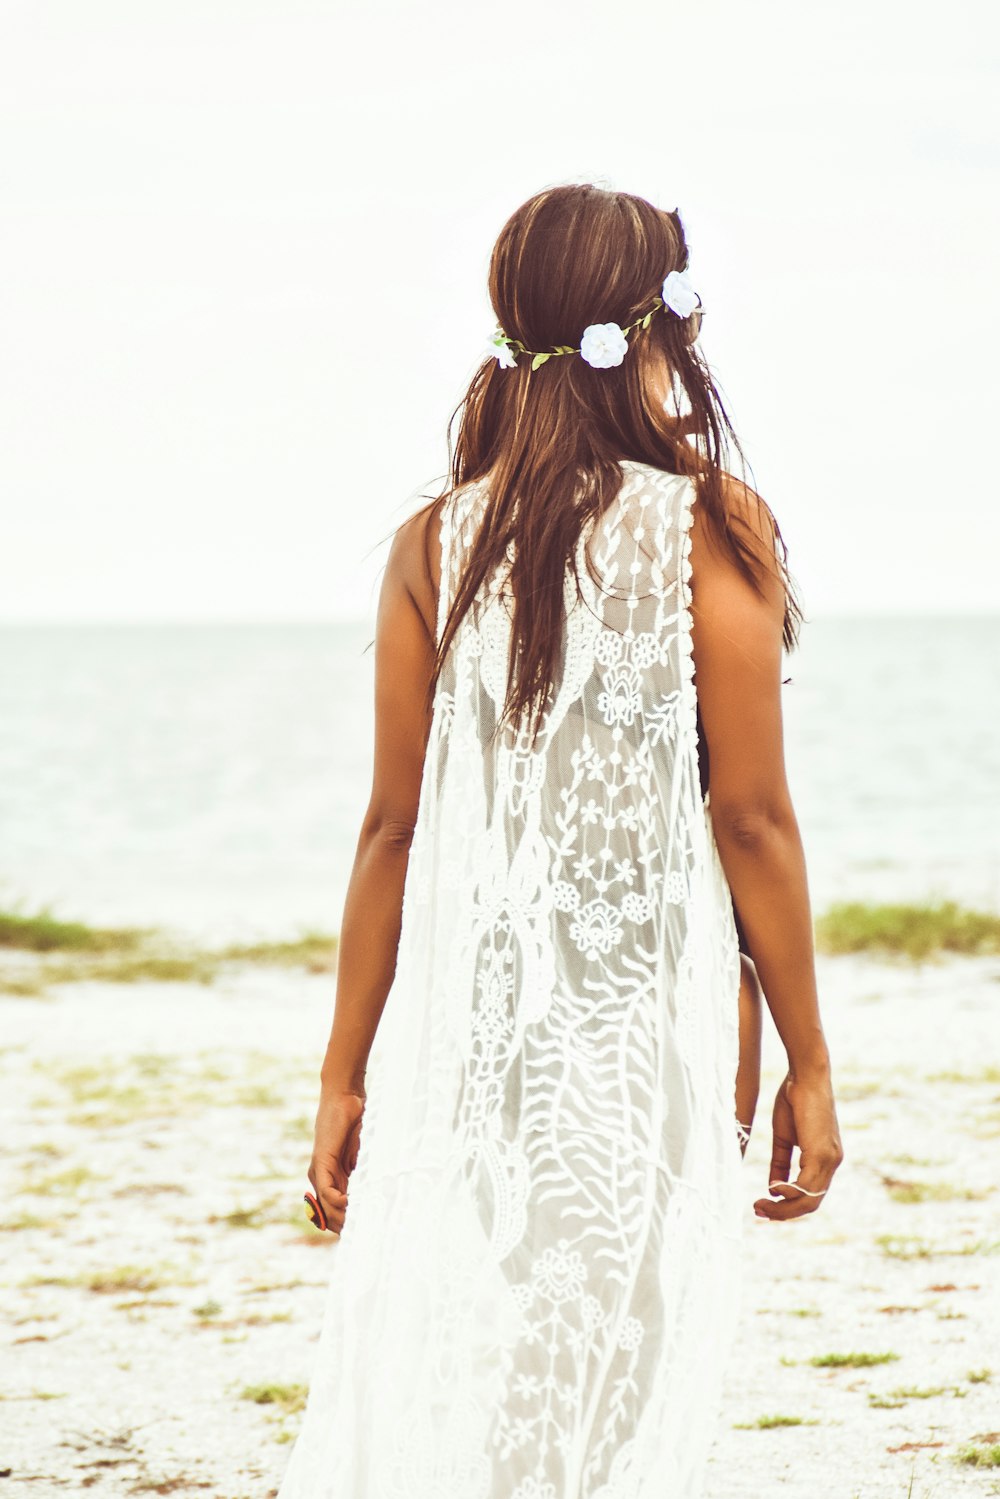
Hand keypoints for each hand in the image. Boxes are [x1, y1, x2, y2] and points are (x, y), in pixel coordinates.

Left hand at [308, 1086, 365, 1233]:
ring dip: (341, 1218)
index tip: (364, 1230)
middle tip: (365, 1233)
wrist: (346, 1096)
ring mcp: (318, 1170)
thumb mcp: (362, 1154)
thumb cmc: (357, 1121)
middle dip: (344, 1226)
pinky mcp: (321, 1161)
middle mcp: (320, 1177)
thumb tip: (377, 1194)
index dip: (346, 1223)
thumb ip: (363, 1172)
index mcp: (331, 1177)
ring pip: (325, 1207)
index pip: (334, 1210)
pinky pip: (325, 1190)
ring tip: (360, 1222)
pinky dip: (336, 1201)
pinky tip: (350, 1204)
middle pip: (328, 1215)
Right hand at [754, 1068, 842, 1220]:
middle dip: (783, 1213)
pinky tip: (773, 1190)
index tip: (763, 1206)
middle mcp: (831, 1163)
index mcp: (824, 1159)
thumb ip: (781, 1162)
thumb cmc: (794, 1099)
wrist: (805, 1074)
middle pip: (810, 1203)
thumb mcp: (784, 1137)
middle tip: (758, 1211)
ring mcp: (829, 1159)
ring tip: (761, 1205)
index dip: (787, 1206)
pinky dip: (789, 1193)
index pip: (810, 1195)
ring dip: (783, 1208)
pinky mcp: (822, 1153)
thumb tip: (773, 1188)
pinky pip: (807, 1186)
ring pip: (810, 1200)